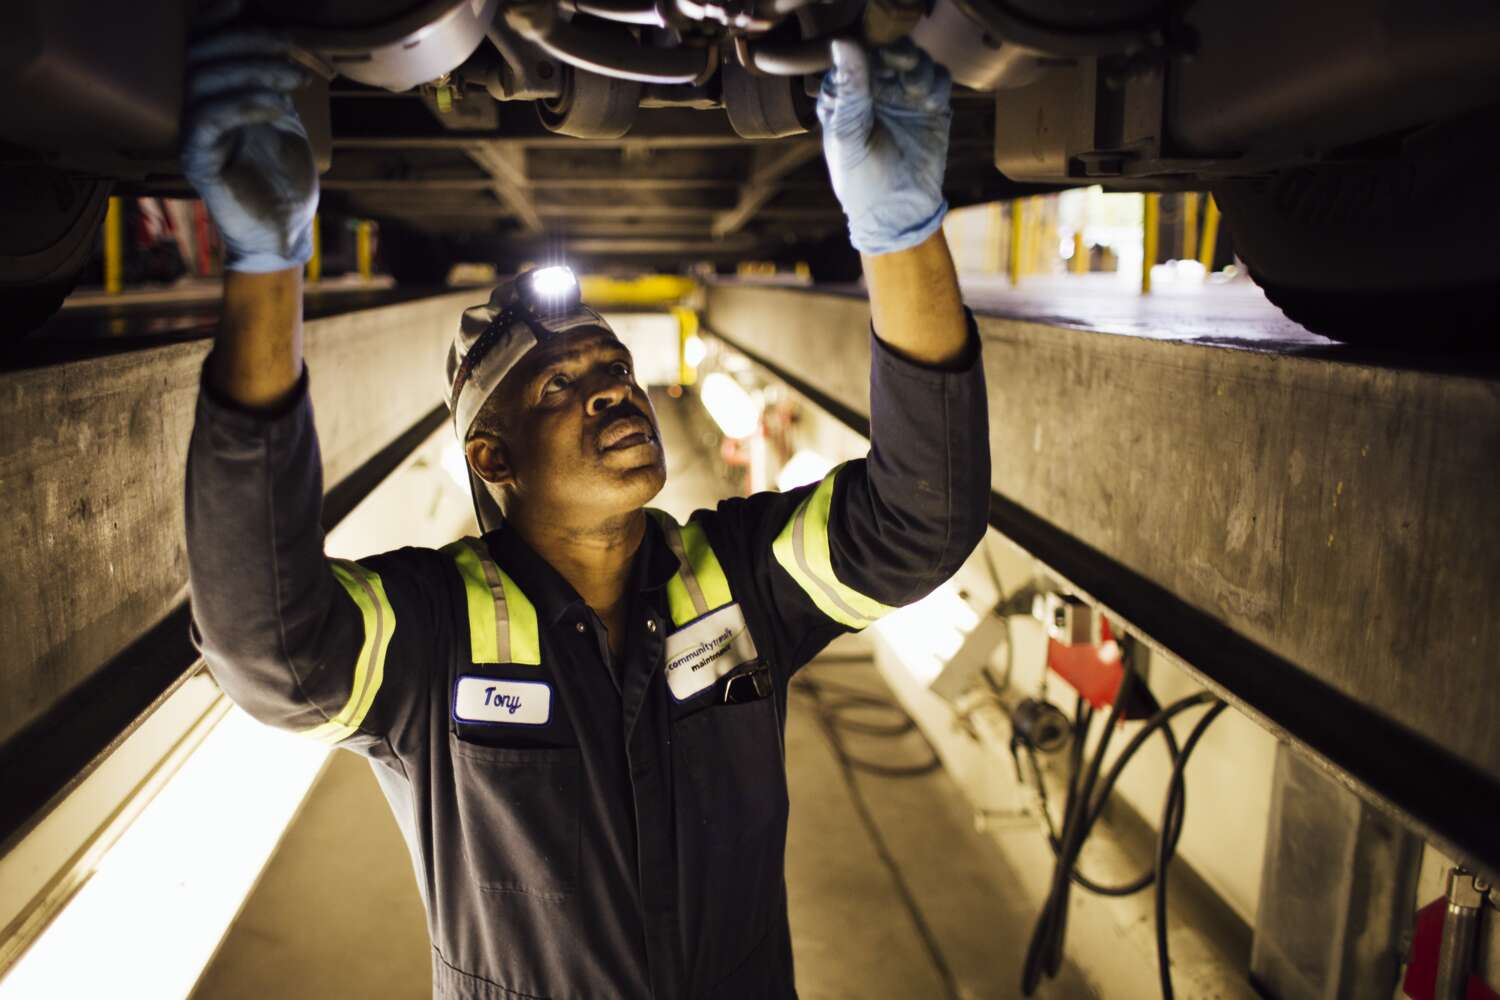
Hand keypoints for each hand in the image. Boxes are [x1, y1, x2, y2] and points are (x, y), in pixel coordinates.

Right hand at [180, 28, 318, 272]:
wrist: (284, 228)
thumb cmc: (284, 175)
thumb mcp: (284, 116)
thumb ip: (272, 80)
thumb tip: (278, 38)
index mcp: (209, 96)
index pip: (200, 47)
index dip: (215, 21)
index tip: (240, 3)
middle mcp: (191, 110)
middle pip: (201, 56)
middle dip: (247, 42)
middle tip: (290, 46)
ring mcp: (190, 134)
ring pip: (205, 82)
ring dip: (253, 71)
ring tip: (293, 78)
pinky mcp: (197, 160)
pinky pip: (211, 119)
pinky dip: (247, 104)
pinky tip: (279, 106)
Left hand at [817, 39, 951, 255]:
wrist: (897, 214)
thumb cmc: (861, 182)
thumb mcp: (848, 135)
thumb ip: (850, 90)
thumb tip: (842, 43)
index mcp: (846, 96)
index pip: (856, 55)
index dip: (868, 51)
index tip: (876, 63)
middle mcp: (875, 92)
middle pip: (890, 51)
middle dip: (898, 54)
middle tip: (901, 67)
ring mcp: (904, 98)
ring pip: (917, 60)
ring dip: (919, 67)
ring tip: (914, 93)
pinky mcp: (931, 109)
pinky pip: (939, 79)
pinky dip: (936, 84)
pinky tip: (928, 104)